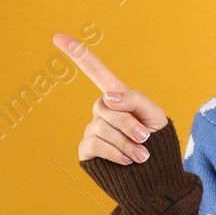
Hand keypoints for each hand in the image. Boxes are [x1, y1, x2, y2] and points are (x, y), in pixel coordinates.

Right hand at [52, 32, 170, 165]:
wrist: (157, 178)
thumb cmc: (158, 144)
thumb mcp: (155, 116)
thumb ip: (134, 100)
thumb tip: (107, 98)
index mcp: (118, 98)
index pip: (96, 71)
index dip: (78, 54)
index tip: (58, 36)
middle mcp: (102, 112)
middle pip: (105, 106)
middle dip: (128, 123)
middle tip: (145, 138)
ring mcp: (93, 131)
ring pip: (102, 127)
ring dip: (126, 142)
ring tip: (141, 155)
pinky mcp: (87, 151)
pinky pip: (95, 145)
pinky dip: (115, 153)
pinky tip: (127, 161)